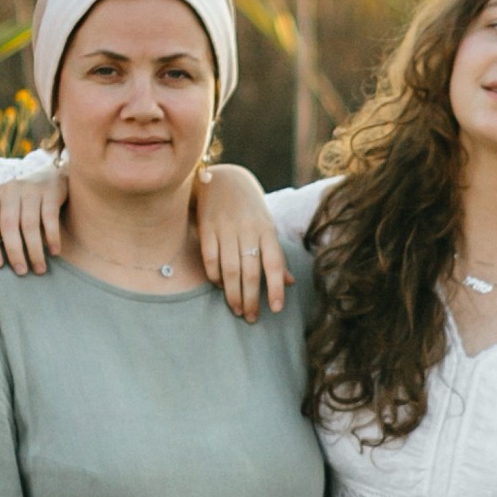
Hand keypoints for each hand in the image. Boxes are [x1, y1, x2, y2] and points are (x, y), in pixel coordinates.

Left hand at [0, 168, 66, 275]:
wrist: (50, 176)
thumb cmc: (22, 202)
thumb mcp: (3, 211)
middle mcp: (10, 189)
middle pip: (9, 225)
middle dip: (14, 252)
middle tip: (21, 272)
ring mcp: (30, 188)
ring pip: (29, 224)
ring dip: (34, 250)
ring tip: (39, 269)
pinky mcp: (50, 191)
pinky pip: (50, 217)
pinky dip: (52, 237)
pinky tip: (54, 252)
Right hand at [193, 164, 289, 322]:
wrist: (223, 178)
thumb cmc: (249, 208)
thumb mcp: (266, 226)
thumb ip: (275, 254)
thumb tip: (290, 282)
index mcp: (267, 229)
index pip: (274, 263)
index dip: (276, 287)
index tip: (276, 309)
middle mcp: (248, 229)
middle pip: (251, 271)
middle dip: (252, 298)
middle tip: (251, 317)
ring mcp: (226, 228)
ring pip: (230, 269)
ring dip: (233, 293)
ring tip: (237, 309)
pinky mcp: (207, 228)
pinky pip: (210, 258)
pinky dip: (215, 276)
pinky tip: (219, 286)